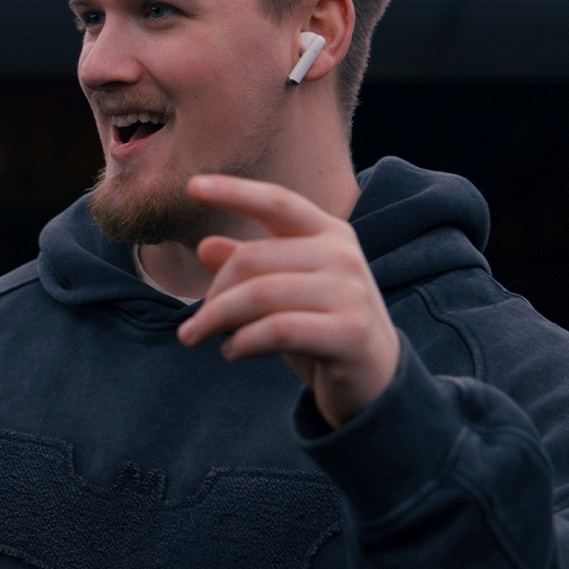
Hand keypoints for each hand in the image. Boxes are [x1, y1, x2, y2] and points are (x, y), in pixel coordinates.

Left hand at [173, 175, 400, 430]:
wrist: (376, 381)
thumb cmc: (323, 332)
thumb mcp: (286, 295)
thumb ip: (252, 270)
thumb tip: (205, 245)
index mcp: (329, 234)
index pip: (277, 202)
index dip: (234, 192)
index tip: (192, 187)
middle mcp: (343, 254)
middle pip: (253, 259)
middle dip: (213, 293)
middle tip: (193, 325)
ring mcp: (349, 292)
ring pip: (260, 294)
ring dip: (215, 319)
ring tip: (194, 337)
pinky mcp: (349, 332)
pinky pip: (277, 330)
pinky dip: (242, 342)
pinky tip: (230, 352)